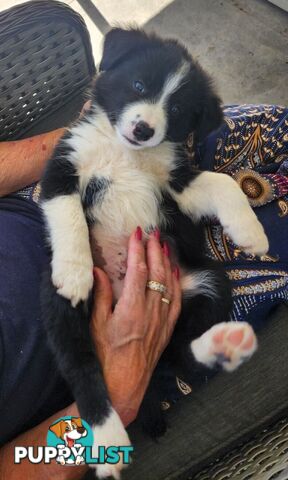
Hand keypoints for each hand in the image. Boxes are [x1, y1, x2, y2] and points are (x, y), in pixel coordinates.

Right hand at [90, 227, 180, 424]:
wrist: (123, 385)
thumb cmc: (105, 357)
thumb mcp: (96, 325)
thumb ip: (101, 295)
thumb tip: (99, 271)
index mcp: (131, 308)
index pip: (138, 270)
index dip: (138, 249)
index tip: (136, 233)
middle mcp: (150, 311)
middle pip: (157, 273)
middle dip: (155, 249)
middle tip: (153, 232)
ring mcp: (161, 320)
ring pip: (169, 284)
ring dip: (167, 262)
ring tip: (165, 244)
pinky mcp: (167, 329)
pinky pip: (176, 301)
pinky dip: (177, 283)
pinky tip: (176, 272)